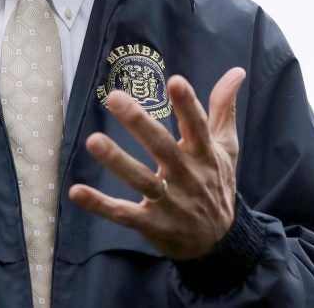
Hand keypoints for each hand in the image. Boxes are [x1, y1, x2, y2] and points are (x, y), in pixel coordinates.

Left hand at [68, 67, 245, 259]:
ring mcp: (169, 202)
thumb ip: (224, 108)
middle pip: (162, 147)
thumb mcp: (226, 148)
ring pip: (141, 180)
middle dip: (139, 122)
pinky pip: (123, 213)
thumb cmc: (217, 184)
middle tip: (116, 97)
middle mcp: (186, 176)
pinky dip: (100, 205)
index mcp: (204, 154)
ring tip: (93, 140)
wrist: (221, 243)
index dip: (187, 104)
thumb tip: (236, 71)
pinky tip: (76, 192)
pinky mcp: (151, 224)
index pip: (197, 126)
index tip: (175, 80)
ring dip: (117, 161)